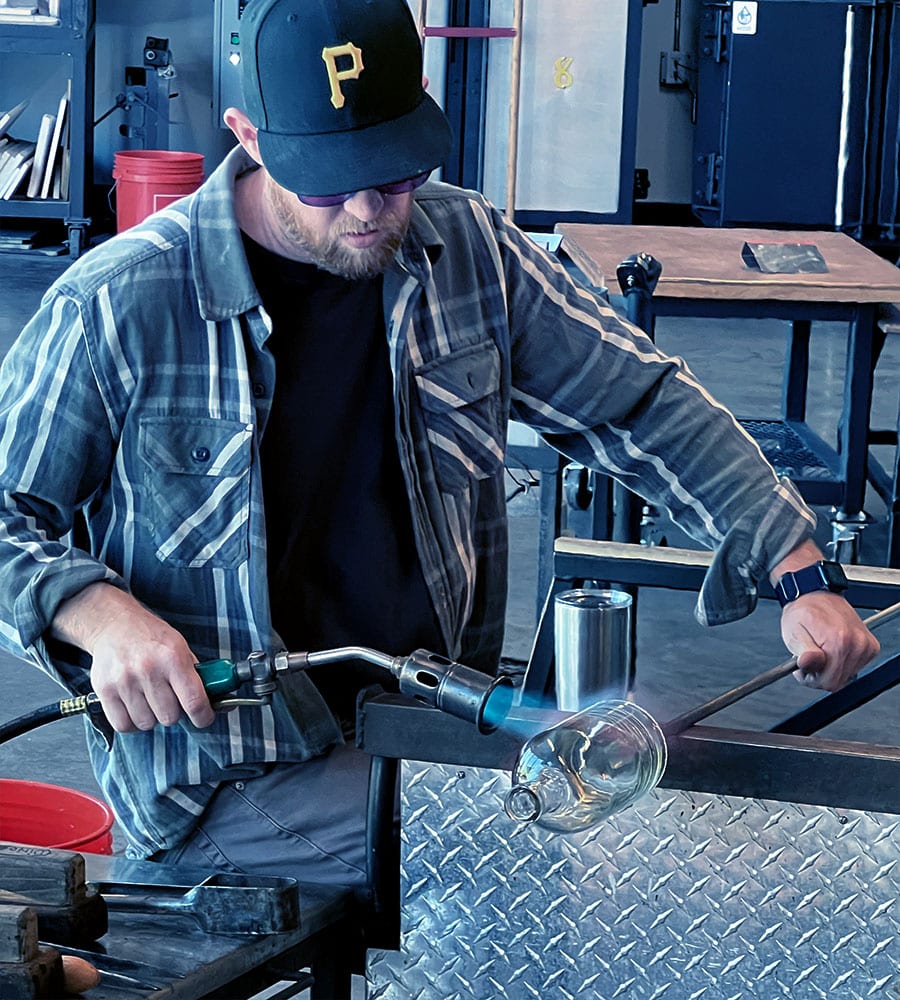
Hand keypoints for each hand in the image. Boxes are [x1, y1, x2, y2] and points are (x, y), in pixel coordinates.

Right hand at [52, 583, 215, 732]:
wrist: (114, 624)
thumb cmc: (151, 637)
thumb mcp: (180, 647)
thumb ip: (197, 676)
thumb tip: (221, 702)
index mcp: (173, 657)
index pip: (194, 701)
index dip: (203, 717)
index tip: (204, 718)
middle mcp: (148, 669)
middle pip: (170, 717)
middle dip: (174, 712)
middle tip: (170, 700)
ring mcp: (124, 680)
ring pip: (146, 724)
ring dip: (152, 717)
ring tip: (150, 699)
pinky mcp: (104, 690)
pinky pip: (123, 725)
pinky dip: (131, 722)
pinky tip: (135, 707)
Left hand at [780, 591, 878, 690]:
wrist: (815, 595)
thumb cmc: (803, 612)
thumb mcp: (794, 632)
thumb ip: (803, 652)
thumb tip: (808, 664)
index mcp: (839, 641)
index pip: (829, 683)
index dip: (811, 678)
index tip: (804, 666)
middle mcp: (857, 643)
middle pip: (839, 681)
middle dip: (821, 673)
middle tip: (810, 657)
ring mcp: (866, 645)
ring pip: (847, 676)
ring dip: (831, 668)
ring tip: (820, 649)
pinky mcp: (870, 646)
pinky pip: (855, 667)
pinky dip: (842, 662)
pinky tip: (832, 648)